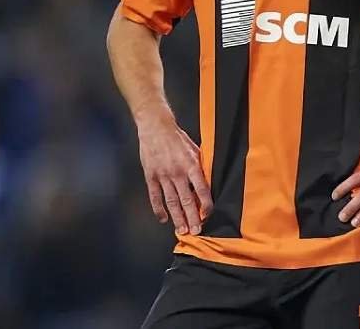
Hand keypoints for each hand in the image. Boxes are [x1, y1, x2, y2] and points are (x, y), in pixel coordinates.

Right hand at [137, 114, 211, 235]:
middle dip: (192, 217)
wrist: (155, 128)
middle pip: (186, 200)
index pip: (202, 189)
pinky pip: (155, 196)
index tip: (208, 215)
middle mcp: (177, 173)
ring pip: (171, 201)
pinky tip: (163, 219)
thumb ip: (200, 166)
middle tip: (196, 231)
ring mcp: (163, 176)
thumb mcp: (195, 149)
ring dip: (177, 217)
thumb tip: (207, 182)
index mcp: (191, 165)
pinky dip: (158, 209)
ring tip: (182, 230)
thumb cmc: (178, 138)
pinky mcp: (151, 176)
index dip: (206, 204)